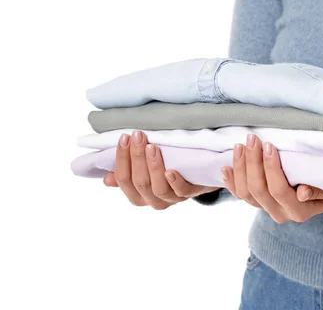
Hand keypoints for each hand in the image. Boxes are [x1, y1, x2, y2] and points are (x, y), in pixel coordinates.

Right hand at [104, 130, 219, 209]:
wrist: (201, 176)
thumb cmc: (169, 168)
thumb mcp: (146, 172)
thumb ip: (128, 174)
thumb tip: (107, 179)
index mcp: (139, 196)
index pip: (123, 180)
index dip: (121, 159)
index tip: (124, 138)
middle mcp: (154, 200)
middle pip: (140, 182)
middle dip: (136, 158)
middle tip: (138, 136)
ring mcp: (173, 198)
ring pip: (158, 188)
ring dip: (153, 166)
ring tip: (152, 147)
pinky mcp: (192, 193)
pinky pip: (182, 191)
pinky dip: (175, 181)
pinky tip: (171, 170)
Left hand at [221, 134, 322, 223]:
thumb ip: (320, 191)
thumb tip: (302, 193)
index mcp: (299, 211)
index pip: (278, 189)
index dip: (270, 167)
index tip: (268, 145)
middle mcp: (280, 214)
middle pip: (258, 190)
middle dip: (252, 162)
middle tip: (252, 138)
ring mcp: (268, 209)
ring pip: (245, 193)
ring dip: (240, 168)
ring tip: (240, 146)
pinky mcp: (259, 204)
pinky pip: (240, 195)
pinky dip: (231, 181)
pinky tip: (226, 167)